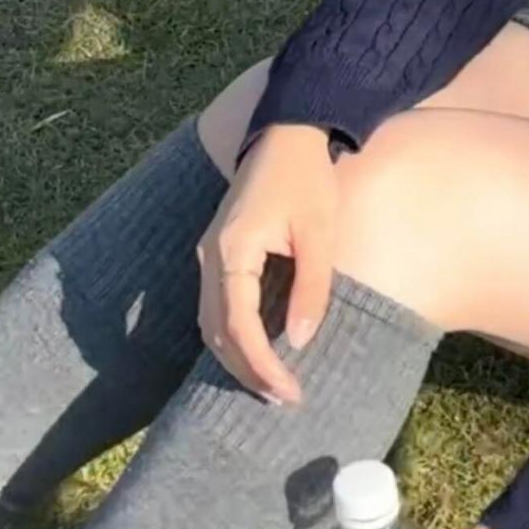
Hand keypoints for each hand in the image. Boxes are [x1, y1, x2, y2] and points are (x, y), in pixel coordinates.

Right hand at [195, 122, 336, 402]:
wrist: (288, 130)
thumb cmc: (307, 176)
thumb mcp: (319, 232)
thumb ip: (311, 287)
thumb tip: (300, 343)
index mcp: (232, 249)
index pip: (237, 326)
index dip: (261, 366)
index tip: (289, 392)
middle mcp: (210, 255)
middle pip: (215, 332)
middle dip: (246, 371)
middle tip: (283, 399)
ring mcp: (209, 253)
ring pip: (210, 323)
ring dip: (236, 356)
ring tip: (273, 383)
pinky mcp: (218, 251)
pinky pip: (215, 305)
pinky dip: (233, 334)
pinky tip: (260, 349)